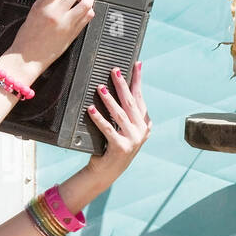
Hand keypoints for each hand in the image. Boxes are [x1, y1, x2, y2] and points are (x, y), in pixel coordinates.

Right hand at [11, 0, 96, 72]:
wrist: (27, 59)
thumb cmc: (27, 36)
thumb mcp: (35, 10)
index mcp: (43, 6)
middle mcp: (56, 14)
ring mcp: (67, 24)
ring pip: (86, 2)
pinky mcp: (73, 34)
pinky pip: (87, 17)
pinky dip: (90, 7)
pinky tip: (89, 3)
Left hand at [83, 61, 150, 188]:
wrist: (107, 171)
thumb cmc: (113, 146)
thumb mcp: (123, 129)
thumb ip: (125, 113)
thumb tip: (117, 88)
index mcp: (144, 124)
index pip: (140, 97)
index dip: (137, 80)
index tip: (136, 64)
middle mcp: (142, 131)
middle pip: (130, 103)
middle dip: (122, 85)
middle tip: (114, 71)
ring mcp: (133, 140)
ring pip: (120, 115)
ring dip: (109, 100)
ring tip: (100, 88)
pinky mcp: (120, 148)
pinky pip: (108, 130)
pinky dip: (99, 119)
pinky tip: (91, 110)